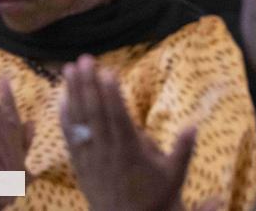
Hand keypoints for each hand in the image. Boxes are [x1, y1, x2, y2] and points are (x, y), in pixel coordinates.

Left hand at [61, 55, 195, 210]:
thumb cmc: (155, 197)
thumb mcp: (175, 175)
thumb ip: (182, 150)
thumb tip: (193, 125)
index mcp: (130, 152)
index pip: (118, 119)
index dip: (112, 96)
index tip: (107, 72)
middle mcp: (107, 152)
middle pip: (96, 114)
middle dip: (89, 85)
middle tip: (85, 60)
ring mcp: (91, 158)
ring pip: (80, 122)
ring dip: (74, 94)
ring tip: (70, 69)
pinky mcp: (81, 165)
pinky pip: (70, 139)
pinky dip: (65, 118)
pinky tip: (62, 99)